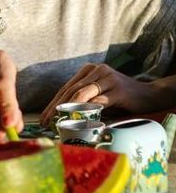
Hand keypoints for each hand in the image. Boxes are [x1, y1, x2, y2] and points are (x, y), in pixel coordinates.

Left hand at [41, 65, 159, 120]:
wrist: (150, 95)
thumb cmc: (121, 97)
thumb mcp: (99, 95)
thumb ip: (83, 99)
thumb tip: (61, 115)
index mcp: (89, 70)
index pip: (66, 88)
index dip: (52, 103)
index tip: (43, 118)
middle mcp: (97, 70)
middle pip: (71, 90)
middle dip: (56, 108)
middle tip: (46, 122)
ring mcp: (108, 78)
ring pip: (82, 93)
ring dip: (67, 109)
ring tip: (58, 121)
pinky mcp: (118, 89)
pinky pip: (99, 101)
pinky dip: (87, 110)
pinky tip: (78, 120)